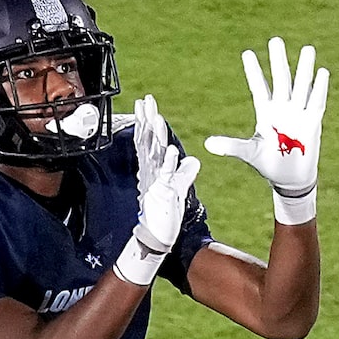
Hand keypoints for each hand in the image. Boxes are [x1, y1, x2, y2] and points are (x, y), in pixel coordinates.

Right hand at [117, 96, 199, 284]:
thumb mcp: (178, 190)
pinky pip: (166, 176)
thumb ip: (184, 173)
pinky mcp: (162, 194)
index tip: (145, 103)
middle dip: (147, 120)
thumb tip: (193, 161)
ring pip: (154, 154)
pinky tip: (173, 150)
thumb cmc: (165, 214)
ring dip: (156, 136)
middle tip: (146, 100)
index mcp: (153, 169)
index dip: (147, 121)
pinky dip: (169, 164)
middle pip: (148, 141)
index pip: (149, 140)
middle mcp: (151, 173)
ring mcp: (155, 182)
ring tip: (157, 117)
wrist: (156, 238)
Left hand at [205, 37, 327, 221]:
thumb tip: (207, 144)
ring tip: (308, 49)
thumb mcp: (249, 153)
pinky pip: (316, 102)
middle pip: (281, 80)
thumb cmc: (268, 164)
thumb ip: (231, 146)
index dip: (253, 71)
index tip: (247, 53)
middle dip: (278, 61)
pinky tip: (322, 72)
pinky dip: (319, 88)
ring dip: (304, 68)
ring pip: (301, 86)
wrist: (290, 179)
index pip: (259, 87)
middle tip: (276, 40)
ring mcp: (298, 114)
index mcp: (265, 113)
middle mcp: (282, 109)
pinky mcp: (313, 122)